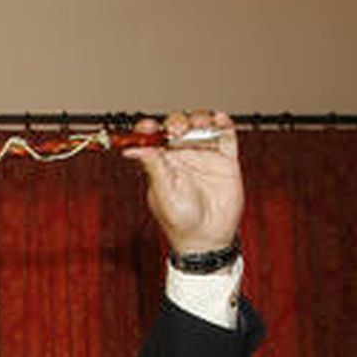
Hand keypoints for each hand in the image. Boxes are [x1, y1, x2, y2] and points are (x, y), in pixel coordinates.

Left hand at [122, 109, 243, 255]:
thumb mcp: (163, 193)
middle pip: (178, 126)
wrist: (207, 238)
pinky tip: (218, 120)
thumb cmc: (180, 221)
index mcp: (162, 163)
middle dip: (177, 122)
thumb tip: (130, 149)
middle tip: (177, 130)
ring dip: (199, 118)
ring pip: (201, 126)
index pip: (153, 138)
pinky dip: (223, 123)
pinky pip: (225, 136)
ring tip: (198, 125)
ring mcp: (204, 156)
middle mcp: (182, 156)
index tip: (148, 127)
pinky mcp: (225, 160)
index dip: (149, 128)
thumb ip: (152, 167)